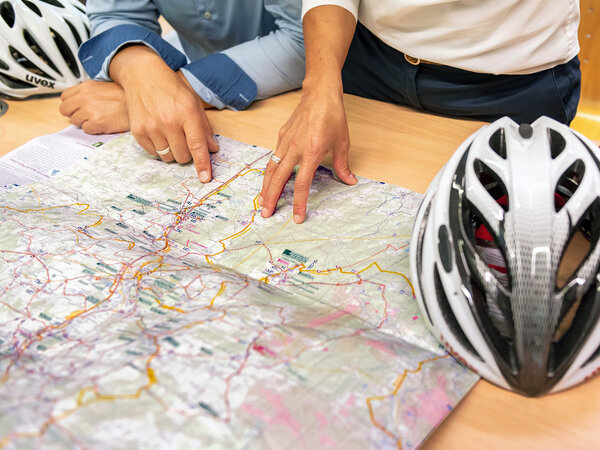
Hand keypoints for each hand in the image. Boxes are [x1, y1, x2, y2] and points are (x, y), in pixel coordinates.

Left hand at [59, 80, 128, 133]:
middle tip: (83, 115)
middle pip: (65, 110)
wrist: (137, 105)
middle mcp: (85, 98)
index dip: (70, 103)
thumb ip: (89, 91)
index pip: (64, 97)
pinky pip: (86, 129)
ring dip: (84, 121)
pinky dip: (93, 128)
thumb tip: (79, 98)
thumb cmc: (124, 97)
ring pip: (75, 121)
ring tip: (97, 118)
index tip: (76, 107)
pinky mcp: (97, 123)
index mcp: (86, 87)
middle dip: (73, 113)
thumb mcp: (104, 86)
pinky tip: (102, 123)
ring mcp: (90, 111)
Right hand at [110, 46, 218, 182]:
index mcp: (186, 113)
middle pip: (183, 156)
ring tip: (171, 135)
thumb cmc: (172, 88)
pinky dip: (160, 149)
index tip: (205, 178)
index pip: (197, 146)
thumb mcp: (193, 103)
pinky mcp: (138, 132)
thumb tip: (212, 149)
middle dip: (187, 153)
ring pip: (168, 157)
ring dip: (173, 152)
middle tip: (184, 139)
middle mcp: (168, 122)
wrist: (142, 75)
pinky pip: (154, 154)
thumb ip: (204, 127)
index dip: (203, 164)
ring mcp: (151, 127)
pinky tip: (159, 133)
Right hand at [259, 79, 356, 222]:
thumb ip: (343, 165)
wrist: (320, 94)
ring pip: (270, 169)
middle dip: (271, 198)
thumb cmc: (333, 117)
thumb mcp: (342, 142)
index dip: (298, 203)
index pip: (301, 184)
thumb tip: (350, 181)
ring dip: (265, 187)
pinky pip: (273, 158)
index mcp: (311, 152)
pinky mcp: (281, 136)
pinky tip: (268, 181)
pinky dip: (269, 172)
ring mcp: (285, 142)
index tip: (296, 217)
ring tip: (262, 201)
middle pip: (278, 179)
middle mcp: (294, 148)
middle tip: (266, 214)